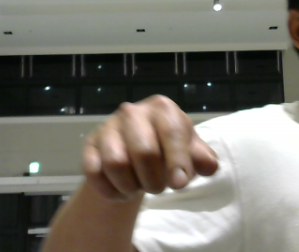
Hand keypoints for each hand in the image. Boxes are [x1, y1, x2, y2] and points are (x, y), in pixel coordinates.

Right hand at [82, 95, 218, 201]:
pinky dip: (110, 190)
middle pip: (144, 151)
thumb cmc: (169, 147)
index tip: (180, 184)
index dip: (177, 161)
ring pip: (117, 164)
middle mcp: (133, 111)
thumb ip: (201, 158)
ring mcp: (108, 126)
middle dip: (154, 179)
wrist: (135, 149)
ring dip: (131, 186)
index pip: (172, 133)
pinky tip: (120, 191)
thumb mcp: (190, 151)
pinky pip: (95, 173)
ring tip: (139, 187)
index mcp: (162, 108)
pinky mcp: (90, 144)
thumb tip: (209, 166)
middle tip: (158, 187)